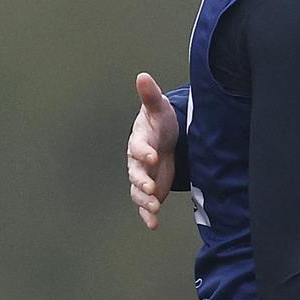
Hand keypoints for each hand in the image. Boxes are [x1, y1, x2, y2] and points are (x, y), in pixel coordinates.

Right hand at [127, 72, 178, 229]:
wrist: (164, 137)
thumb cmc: (160, 121)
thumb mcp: (159, 108)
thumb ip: (150, 96)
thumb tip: (143, 76)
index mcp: (139, 141)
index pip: (137, 147)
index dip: (143, 152)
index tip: (151, 156)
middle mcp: (137, 161)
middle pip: (135, 173)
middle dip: (142, 181)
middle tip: (151, 188)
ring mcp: (143, 176)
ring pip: (138, 192)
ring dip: (145, 201)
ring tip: (154, 209)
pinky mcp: (151, 188)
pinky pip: (145, 203)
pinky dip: (147, 214)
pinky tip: (153, 224)